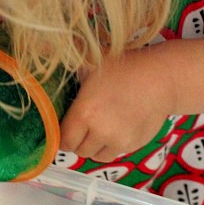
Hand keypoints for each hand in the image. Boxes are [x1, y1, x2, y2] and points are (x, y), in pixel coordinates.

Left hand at [59, 48, 174, 161]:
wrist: (164, 77)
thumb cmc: (125, 67)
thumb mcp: (92, 62)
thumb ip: (66, 65)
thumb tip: (39, 48)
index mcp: (85, 113)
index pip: (63, 141)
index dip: (62, 136)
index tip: (65, 128)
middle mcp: (101, 131)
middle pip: (78, 150)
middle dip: (77, 141)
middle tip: (83, 126)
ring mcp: (119, 141)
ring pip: (96, 156)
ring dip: (93, 147)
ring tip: (98, 129)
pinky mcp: (133, 146)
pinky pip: (114, 154)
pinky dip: (110, 147)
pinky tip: (115, 129)